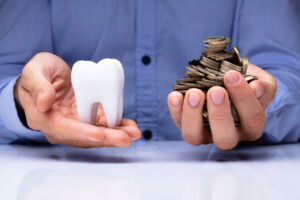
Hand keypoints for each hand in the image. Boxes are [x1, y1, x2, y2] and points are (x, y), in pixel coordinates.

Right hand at [15, 52, 140, 147]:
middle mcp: (59, 126)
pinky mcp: (86, 118)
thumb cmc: (38, 73)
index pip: (63, 129)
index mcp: (43, 117)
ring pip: (96, 134)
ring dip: (115, 135)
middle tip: (126, 138)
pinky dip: (116, 127)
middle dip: (106, 138)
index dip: (82, 133)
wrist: (46, 76)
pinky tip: (129, 127)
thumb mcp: (33, 71)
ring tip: (133, 133)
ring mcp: (75, 123)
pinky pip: (102, 125)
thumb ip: (38, 85)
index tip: (99, 134)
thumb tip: (44, 103)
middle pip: (84, 137)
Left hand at [168, 63, 276, 149]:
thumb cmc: (246, 84)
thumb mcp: (260, 82)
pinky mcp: (187, 126)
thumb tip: (257, 88)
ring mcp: (204, 134)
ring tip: (194, 93)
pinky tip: (175, 95)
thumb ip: (264, 87)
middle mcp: (228, 136)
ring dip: (192, 115)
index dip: (243, 98)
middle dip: (219, 114)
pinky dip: (175, 110)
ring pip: (195, 137)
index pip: (252, 119)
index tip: (232, 75)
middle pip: (224, 138)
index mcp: (251, 127)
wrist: (227, 82)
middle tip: (215, 91)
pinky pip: (178, 123)